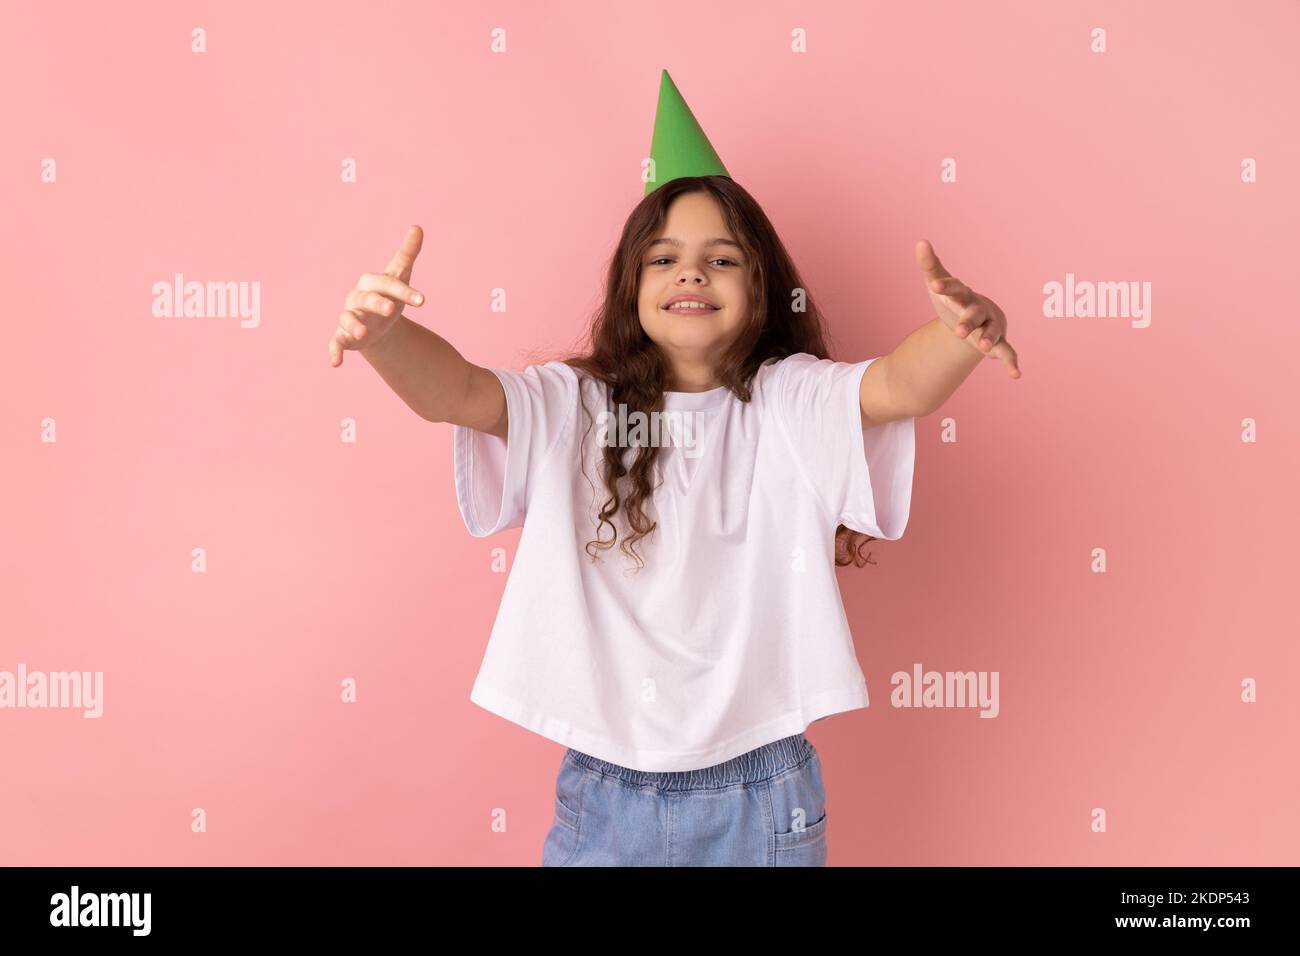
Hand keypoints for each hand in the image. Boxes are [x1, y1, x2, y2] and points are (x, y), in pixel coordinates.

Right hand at [329, 225, 426, 367]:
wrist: (378, 323)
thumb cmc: (389, 295)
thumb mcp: (400, 276)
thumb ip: (407, 254)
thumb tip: (417, 227)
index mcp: (372, 282)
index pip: (389, 283)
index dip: (405, 291)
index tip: (423, 301)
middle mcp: (357, 298)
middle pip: (366, 298)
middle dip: (377, 303)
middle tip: (391, 309)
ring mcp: (350, 317)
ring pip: (347, 319)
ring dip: (353, 325)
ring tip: (362, 334)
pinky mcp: (344, 336)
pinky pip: (335, 342)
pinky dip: (334, 351)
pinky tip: (336, 363)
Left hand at [915, 239, 1020, 378]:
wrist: (978, 316)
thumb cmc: (955, 298)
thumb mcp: (940, 284)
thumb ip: (930, 266)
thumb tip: (921, 242)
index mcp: (963, 295)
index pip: (954, 289)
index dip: (945, 287)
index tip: (934, 285)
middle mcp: (978, 309)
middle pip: (973, 314)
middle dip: (967, 322)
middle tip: (959, 332)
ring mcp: (989, 326)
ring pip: (991, 332)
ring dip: (988, 339)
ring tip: (983, 347)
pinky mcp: (997, 343)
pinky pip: (1006, 352)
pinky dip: (1011, 362)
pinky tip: (1016, 374)